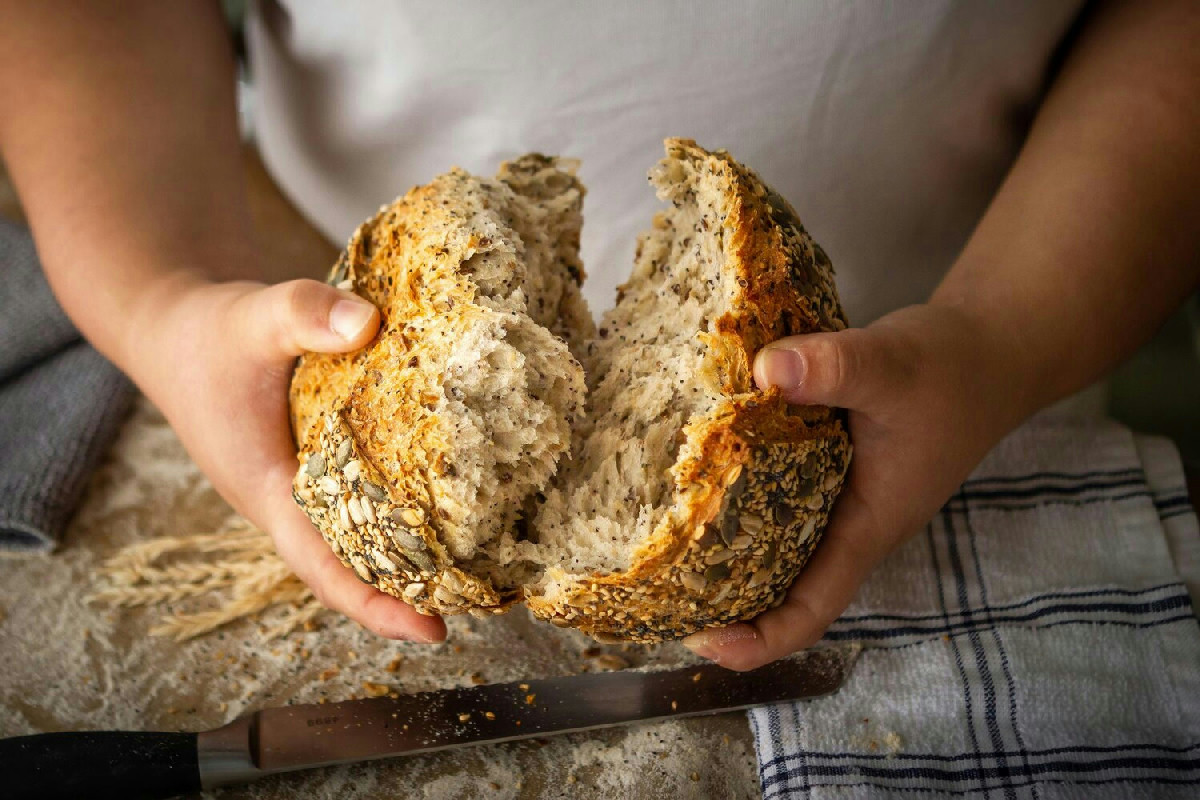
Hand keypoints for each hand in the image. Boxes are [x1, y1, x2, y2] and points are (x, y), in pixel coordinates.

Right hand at [128, 276, 447, 642]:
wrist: (173, 329)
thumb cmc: (207, 334)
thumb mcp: (253, 315)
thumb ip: (304, 314)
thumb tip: (368, 323)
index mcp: (267, 490)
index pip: (325, 566)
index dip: (376, 604)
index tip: (432, 631)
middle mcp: (284, 501)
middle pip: (349, 568)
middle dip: (407, 593)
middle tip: (477, 601)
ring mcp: (296, 486)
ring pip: (355, 539)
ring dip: (404, 557)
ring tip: (473, 567)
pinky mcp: (310, 464)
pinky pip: (356, 503)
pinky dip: (394, 512)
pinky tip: (441, 504)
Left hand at [683, 303, 1025, 669]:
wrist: (990, 346)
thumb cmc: (954, 370)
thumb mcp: (894, 365)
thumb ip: (836, 367)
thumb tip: (764, 371)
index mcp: (865, 526)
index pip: (811, 610)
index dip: (758, 640)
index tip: (699, 639)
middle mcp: (845, 519)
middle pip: (778, 585)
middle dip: (721, 596)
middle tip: (654, 585)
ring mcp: (836, 491)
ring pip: (771, 535)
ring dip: (721, 540)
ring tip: (656, 531)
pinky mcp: (825, 457)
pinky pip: (772, 487)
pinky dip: (734, 484)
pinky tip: (692, 460)